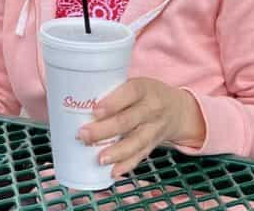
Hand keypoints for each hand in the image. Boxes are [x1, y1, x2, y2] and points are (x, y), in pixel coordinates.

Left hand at [76, 78, 205, 178]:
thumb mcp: (135, 82)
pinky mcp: (154, 145)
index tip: (94, 110)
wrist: (178, 110)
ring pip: (135, 142)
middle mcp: (151, 109)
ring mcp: (154, 129)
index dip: (112, 103)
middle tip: (83, 135)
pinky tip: (113, 171)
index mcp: (144, 88)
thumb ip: (113, 89)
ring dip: (116, 152)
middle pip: (127, 121)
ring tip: (98, 158)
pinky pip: (141, 157)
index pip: (129, 93)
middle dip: (104, 130)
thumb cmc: (146, 92)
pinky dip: (126, 165)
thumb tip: (75, 94)